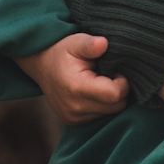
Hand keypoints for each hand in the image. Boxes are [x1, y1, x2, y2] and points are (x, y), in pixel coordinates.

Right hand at [15, 33, 129, 124]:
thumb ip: (90, 44)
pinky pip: (100, 116)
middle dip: (120, 91)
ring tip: (101, 82)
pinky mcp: (74, 122)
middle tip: (111, 74)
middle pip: (116, 106)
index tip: (117, 70)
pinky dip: (103, 105)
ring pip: (110, 113)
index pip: (115, 94)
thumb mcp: (75, 42)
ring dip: (111, 99)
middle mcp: (75, 108)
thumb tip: (103, 43)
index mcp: (76, 88)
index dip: (123, 82)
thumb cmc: (61, 52)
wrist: (41, 66)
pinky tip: (95, 92)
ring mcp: (74, 118)